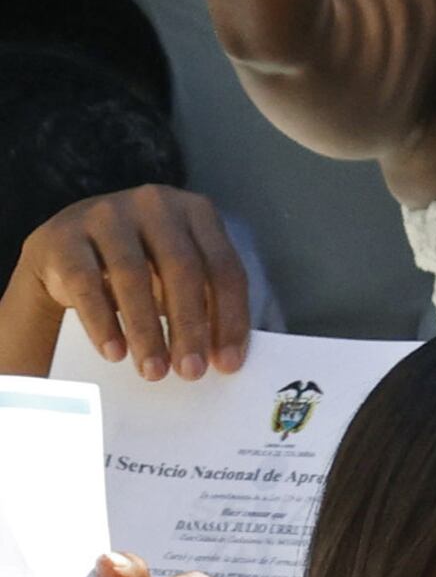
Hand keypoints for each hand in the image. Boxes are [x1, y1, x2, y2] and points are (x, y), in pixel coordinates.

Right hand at [14, 186, 247, 377]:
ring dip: (146, 331)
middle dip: (189, 326)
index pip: (224, 268)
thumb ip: (204, 302)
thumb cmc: (140, 266)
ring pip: (133, 276)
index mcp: (196, 211)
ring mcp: (107, 214)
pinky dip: (102, 322)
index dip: (230, 318)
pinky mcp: (65, 236)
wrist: (66, 251)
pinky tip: (114, 352)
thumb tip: (224, 358)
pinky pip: (85, 283)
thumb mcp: (176, 275)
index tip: (227, 363)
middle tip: (191, 372)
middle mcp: (155, 204)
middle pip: (182, 269)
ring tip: (153, 370)